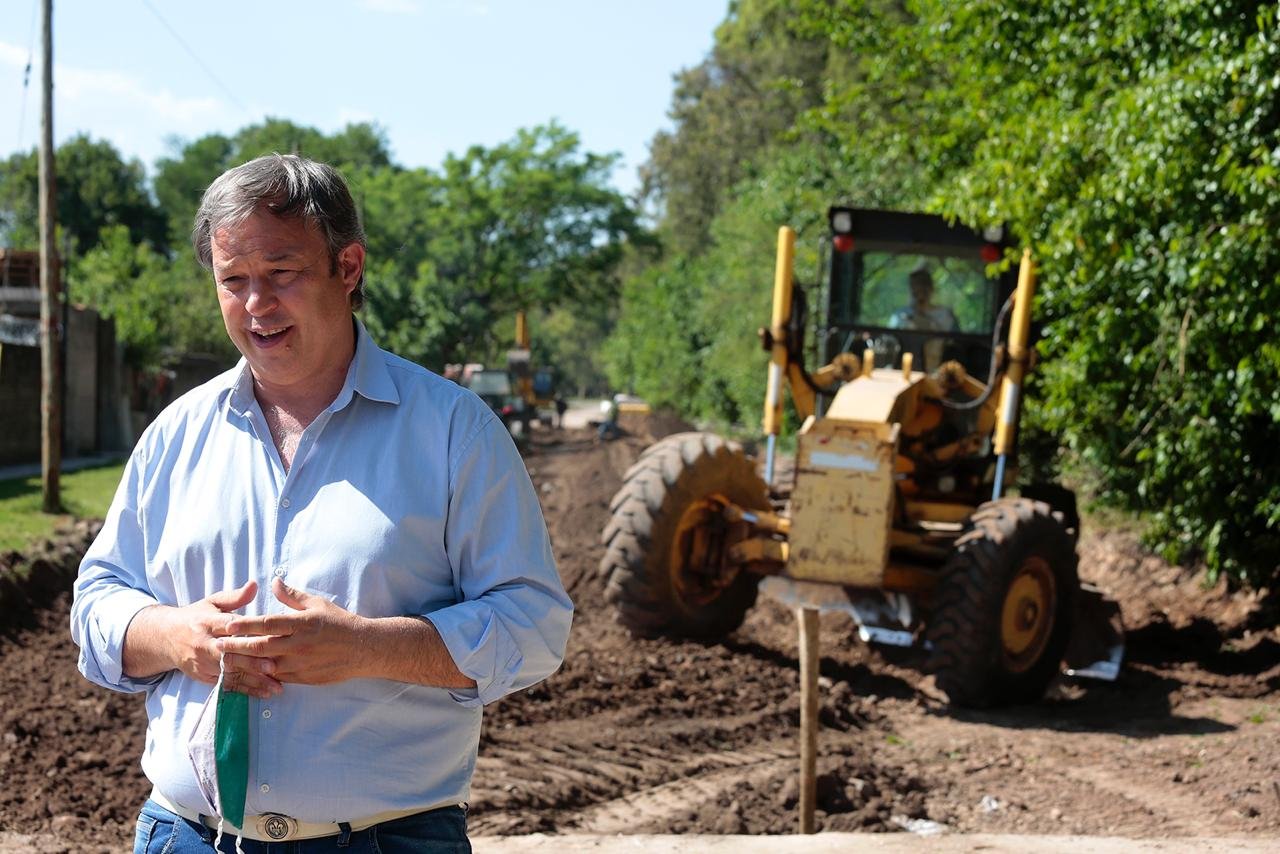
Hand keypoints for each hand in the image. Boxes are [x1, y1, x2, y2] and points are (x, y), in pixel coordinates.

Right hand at [164, 580, 281, 698]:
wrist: (165, 637)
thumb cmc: (196, 617)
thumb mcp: (212, 602)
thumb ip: (235, 597)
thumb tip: (255, 585)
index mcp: (208, 622)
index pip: (229, 627)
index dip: (247, 632)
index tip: (268, 637)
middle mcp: (204, 644)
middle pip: (229, 654)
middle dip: (251, 662)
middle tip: (274, 667)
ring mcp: (203, 663)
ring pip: (230, 673)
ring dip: (253, 682)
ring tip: (275, 687)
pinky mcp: (203, 676)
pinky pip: (226, 685)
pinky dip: (245, 690)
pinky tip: (263, 693)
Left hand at [219, 578, 370, 684]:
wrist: (363, 649)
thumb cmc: (340, 623)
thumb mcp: (318, 604)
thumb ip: (293, 596)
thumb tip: (273, 583)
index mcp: (302, 624)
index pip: (267, 624)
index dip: (245, 624)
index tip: (227, 624)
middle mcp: (299, 645)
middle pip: (260, 646)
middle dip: (236, 646)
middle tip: (217, 645)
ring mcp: (300, 664)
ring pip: (265, 665)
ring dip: (245, 663)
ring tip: (226, 660)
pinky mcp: (303, 678)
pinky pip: (276, 677)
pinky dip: (261, 674)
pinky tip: (248, 672)